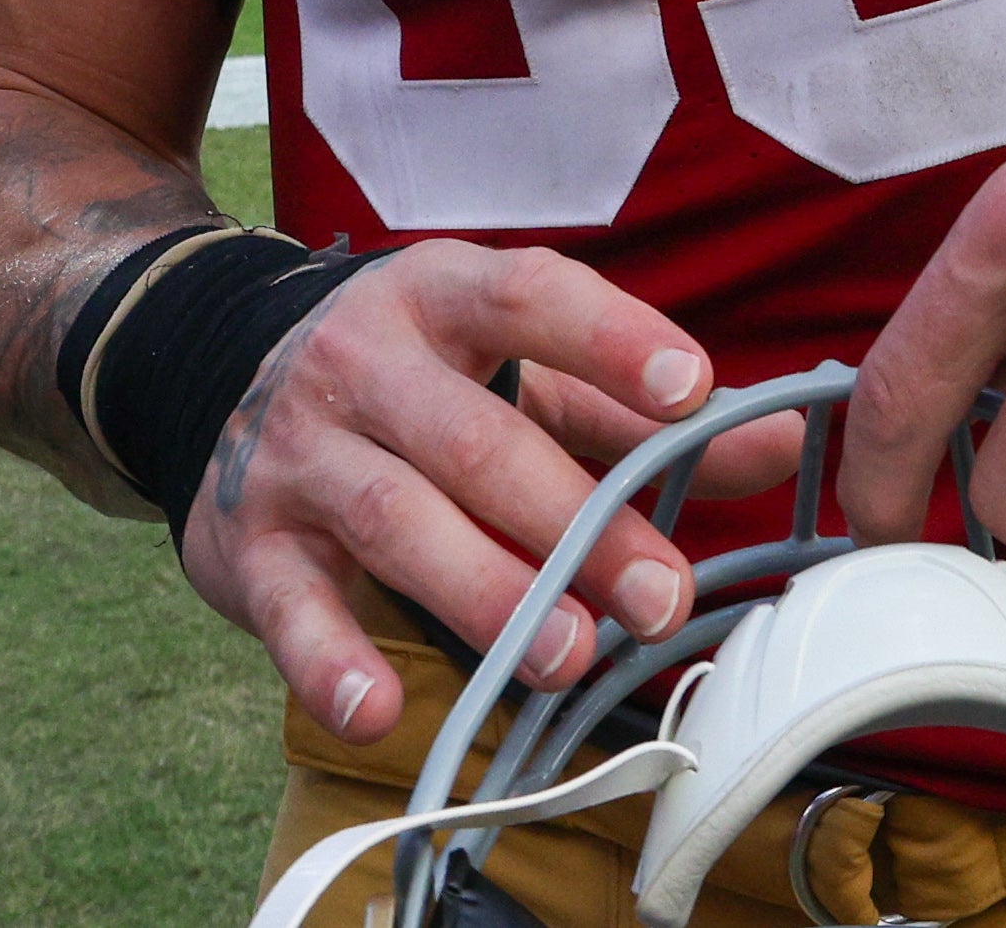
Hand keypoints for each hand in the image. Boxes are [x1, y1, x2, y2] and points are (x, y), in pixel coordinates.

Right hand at [179, 241, 786, 745]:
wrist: (219, 383)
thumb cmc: (414, 386)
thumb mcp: (516, 373)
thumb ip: (635, 413)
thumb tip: (785, 442)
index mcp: (440, 297)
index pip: (527, 296)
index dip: (609, 337)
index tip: (690, 387)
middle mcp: (363, 361)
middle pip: (473, 438)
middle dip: (575, 523)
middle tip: (661, 599)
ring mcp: (301, 452)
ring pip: (395, 518)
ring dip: (485, 592)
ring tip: (568, 657)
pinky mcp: (251, 544)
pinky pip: (289, 607)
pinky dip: (329, 662)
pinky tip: (377, 708)